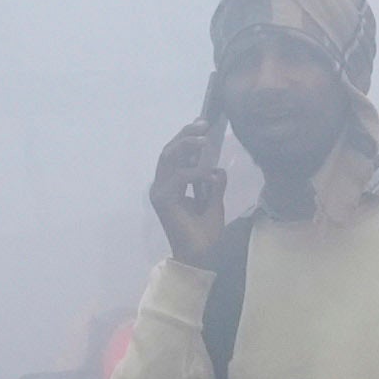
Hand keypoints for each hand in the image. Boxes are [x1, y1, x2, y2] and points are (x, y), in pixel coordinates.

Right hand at [147, 120, 235, 265]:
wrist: (201, 255)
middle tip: (203, 124)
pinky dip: (195, 172)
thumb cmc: (205, 232)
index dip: (187, 137)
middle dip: (186, 135)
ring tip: (204, 140)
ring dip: (186, 146)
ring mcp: (160, 192)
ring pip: (169, 158)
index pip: (175, 154)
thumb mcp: (214, 201)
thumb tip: (218, 168)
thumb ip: (213, 183)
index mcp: (170, 185)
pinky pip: (179, 177)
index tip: (203, 123)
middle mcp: (161, 186)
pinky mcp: (163, 200)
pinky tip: (209, 175)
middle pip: (169, 151)